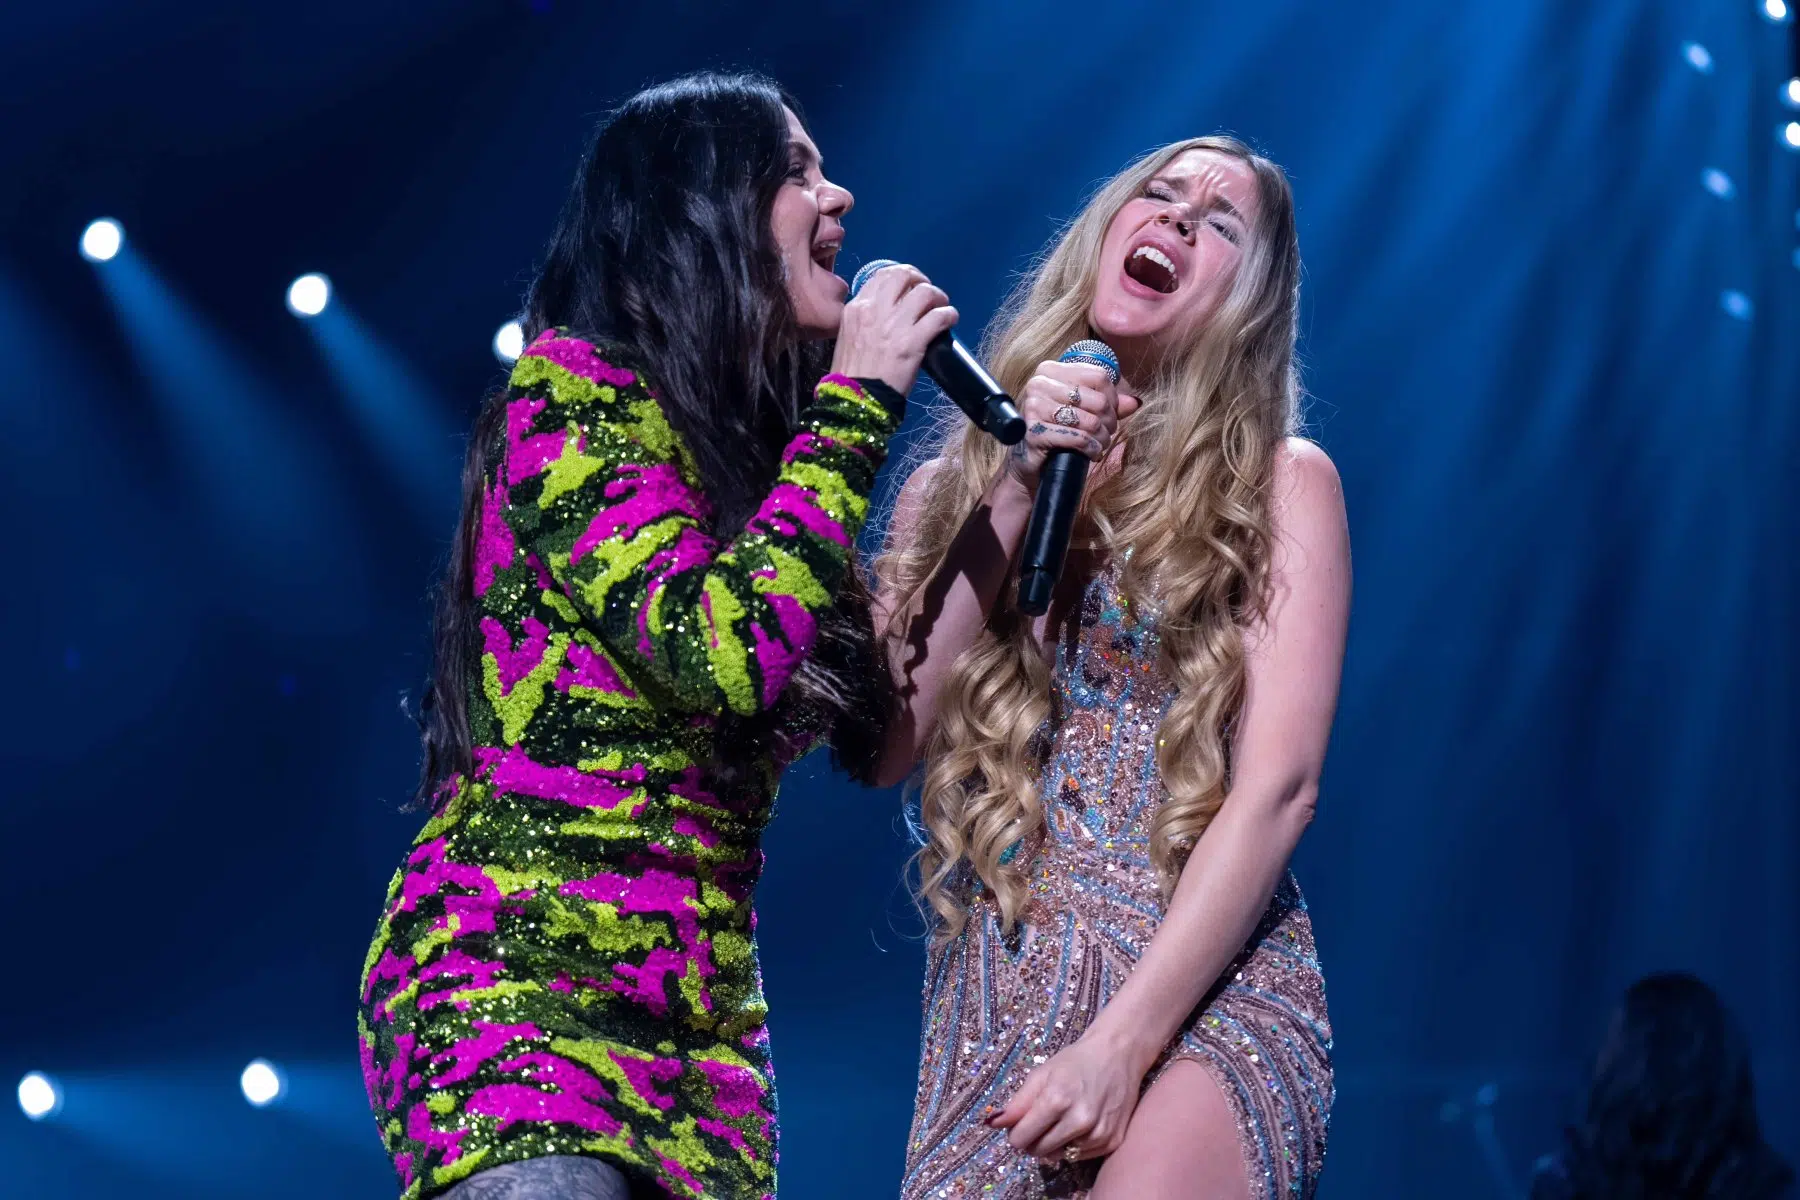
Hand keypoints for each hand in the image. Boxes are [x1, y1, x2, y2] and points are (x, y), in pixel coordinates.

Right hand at [828, 263, 958, 397]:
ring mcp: (894, 325)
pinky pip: (939, 316)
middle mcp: (874, 309)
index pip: (882, 275)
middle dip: (921, 280)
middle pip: (904, 274)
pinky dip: (949, 315)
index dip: (903, 277)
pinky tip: (950, 320)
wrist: (855, 399)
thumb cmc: (851, 374)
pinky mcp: (912, 342)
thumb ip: (866, 319)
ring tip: (942, 307)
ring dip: (938, 297)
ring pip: (925, 292)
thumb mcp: (849, 336)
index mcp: (856, 308)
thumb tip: (889, 311)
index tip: (910, 288)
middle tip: (928, 294)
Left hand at [985, 1032, 1145, 1164]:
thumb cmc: (1076, 1061)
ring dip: (1055, 1143)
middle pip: (1039, 1151)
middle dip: (1033, 1140)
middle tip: (1040, 1122)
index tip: (1019, 1125)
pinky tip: (1079, 1125)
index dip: (1015, 1134)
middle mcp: (1080, 1120)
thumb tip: (992, 1123)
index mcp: (1057, 1100)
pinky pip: (1081, 1156)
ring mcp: (1099, 1133)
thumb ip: (1017, 1103)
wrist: (1118, 1054)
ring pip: (1061, 1156)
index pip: (1022, 1139)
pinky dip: (1075, 1145)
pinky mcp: (1113, 1141)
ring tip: (1062, 1120)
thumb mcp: (1041, 1074)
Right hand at [1003, 360, 1138, 492]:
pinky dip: (1091, 448)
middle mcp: (1038, 384)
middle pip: (1097, 399)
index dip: (1112, 398)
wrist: (1032, 464)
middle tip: (1105, 433)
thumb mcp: (1084, 412)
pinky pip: (1078, 438)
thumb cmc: (1059, 432)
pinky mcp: (1034, 433)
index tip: (1110, 413)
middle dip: (1109, 421)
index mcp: (1050, 370)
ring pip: (1089, 421)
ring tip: (1099, 444)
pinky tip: (1091, 453)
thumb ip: (1109, 404)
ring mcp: (1033, 407)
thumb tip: (1135, 402)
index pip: (1099, 376)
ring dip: (1102, 437)